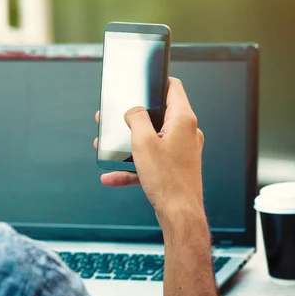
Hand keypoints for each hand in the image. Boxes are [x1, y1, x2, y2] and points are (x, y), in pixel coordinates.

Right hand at [94, 78, 203, 216]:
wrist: (179, 214)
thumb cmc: (166, 179)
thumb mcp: (143, 142)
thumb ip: (136, 119)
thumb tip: (133, 111)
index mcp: (183, 120)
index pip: (173, 87)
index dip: (157, 80)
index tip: (142, 81)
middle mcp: (186, 132)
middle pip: (158, 114)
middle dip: (133, 117)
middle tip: (116, 117)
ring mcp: (182, 150)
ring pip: (152, 139)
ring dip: (129, 143)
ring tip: (108, 147)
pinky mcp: (176, 166)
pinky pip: (151, 160)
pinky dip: (133, 166)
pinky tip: (112, 176)